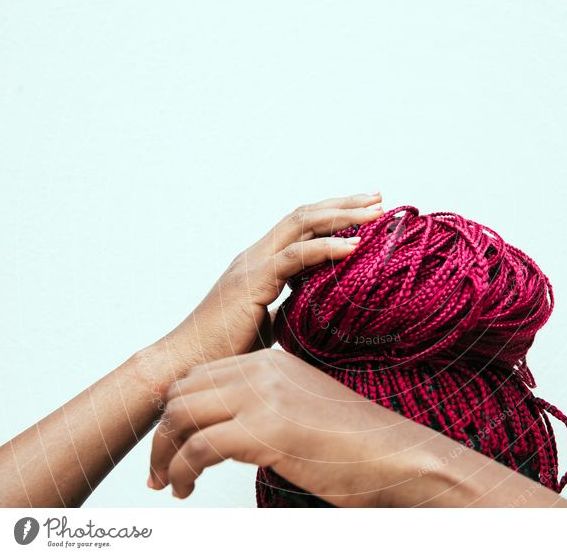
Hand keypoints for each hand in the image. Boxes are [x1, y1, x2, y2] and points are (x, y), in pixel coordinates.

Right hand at [135, 192, 382, 387]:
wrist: (186, 366)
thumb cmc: (225, 353)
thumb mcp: (268, 327)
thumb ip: (289, 312)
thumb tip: (316, 316)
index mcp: (260, 263)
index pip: (301, 226)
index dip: (335, 214)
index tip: (368, 209)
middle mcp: (256, 256)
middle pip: (305, 215)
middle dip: (345, 204)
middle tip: (380, 199)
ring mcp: (252, 266)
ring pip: (302, 225)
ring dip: (342, 216)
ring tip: (376, 213)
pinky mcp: (251, 284)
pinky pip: (294, 257)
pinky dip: (326, 248)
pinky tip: (354, 247)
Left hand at [148, 348, 412, 505]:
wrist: (393, 455)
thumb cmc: (355, 443)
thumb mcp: (302, 408)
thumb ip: (266, 406)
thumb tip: (232, 427)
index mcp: (272, 362)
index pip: (201, 376)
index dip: (177, 411)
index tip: (172, 443)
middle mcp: (263, 371)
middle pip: (183, 393)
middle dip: (162, 433)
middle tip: (160, 468)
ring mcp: (263, 396)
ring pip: (183, 416)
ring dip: (166, 455)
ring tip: (171, 482)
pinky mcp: (266, 428)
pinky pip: (199, 447)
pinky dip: (183, 470)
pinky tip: (188, 486)